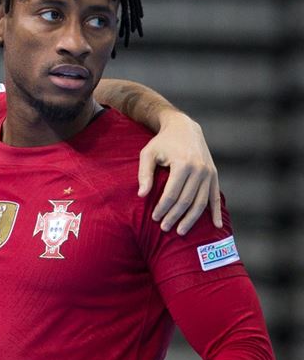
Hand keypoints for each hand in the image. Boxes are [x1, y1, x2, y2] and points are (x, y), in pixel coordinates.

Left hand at [137, 111, 220, 234]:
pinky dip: (216, 212)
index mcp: (183, 164)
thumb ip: (144, 174)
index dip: (163, 208)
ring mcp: (209, 173)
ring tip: (181, 231)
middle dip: (175, 216)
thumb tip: (142, 195)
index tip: (154, 218)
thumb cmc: (162, 142)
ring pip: (201, 202)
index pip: (172, 194)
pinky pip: (215, 197)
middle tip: (165, 228)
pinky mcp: (214, 174)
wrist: (184, 127)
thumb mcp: (148, 153)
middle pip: (187, 200)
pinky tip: (217, 226)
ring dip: (191, 219)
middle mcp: (200, 169)